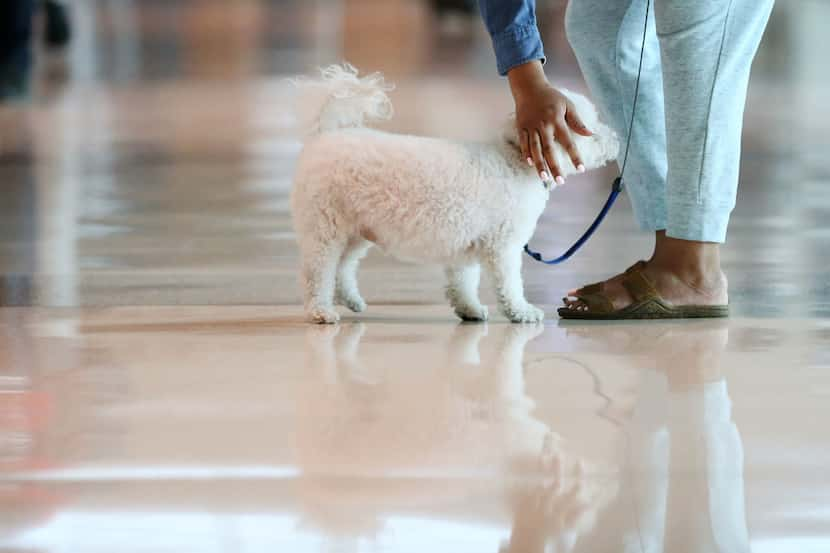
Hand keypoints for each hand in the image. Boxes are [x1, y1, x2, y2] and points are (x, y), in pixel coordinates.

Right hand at [508, 60, 592, 184]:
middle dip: (554, 166)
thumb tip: (591, 134)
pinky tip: (530, 164)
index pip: (568, 141)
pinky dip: (526, 153)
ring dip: (539, 164)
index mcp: (557, 120)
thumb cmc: (551, 97)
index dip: (574, 156)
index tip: (580, 168)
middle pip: (549, 149)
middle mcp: (543, 125)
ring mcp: (531, 127)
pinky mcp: (521, 128)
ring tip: (544, 178)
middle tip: (560, 181)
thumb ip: (577, 121)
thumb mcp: (567, 105)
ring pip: (535, 149)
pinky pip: (524, 143)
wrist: (529, 87)